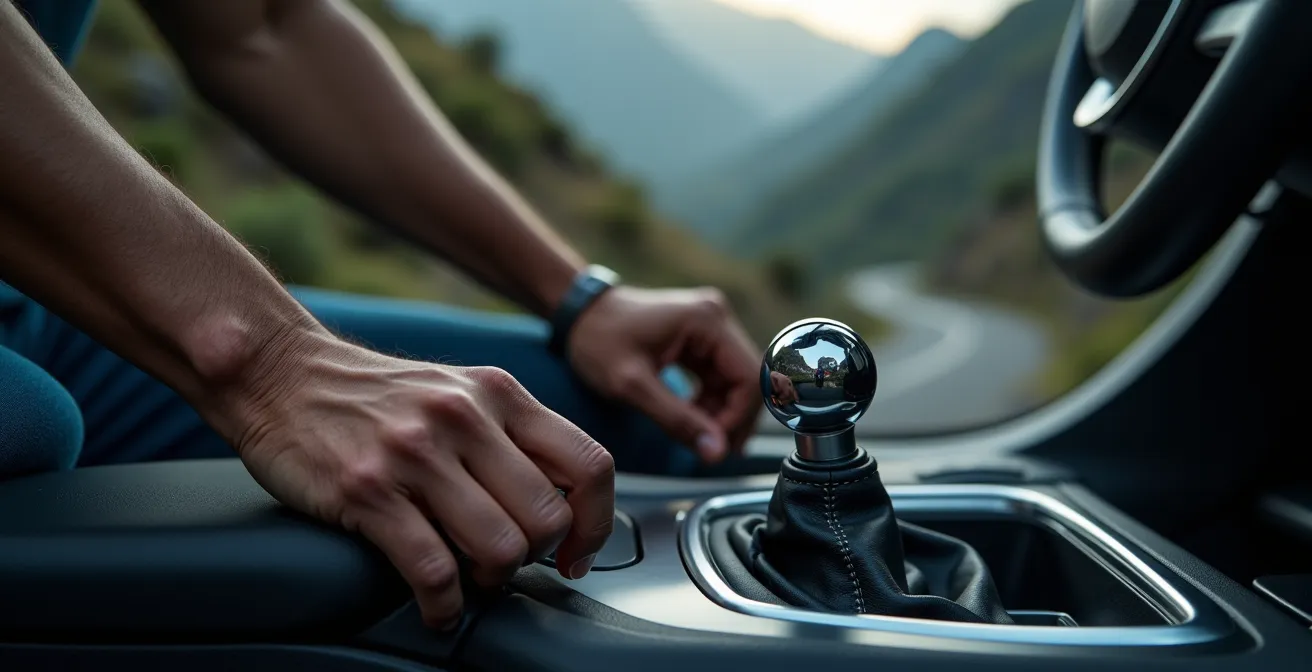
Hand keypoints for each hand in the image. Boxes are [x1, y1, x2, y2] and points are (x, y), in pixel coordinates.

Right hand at [226, 336, 613, 629]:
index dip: (596, 522)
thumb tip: (564, 503)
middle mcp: (464, 418)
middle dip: (536, 556)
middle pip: (548, 517)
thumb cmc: (377, 397)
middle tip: (509, 562)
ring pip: (500, 547)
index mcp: (499, 394)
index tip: (577, 552)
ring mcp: (416, 454)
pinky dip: (443, 604)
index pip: (588, 464)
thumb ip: (513, 436)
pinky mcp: (368, 491)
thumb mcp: (460, 393)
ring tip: (471, 580)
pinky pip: (433, 571)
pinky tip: (437, 605)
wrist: (283, 374)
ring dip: (491, 580)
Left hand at [567, 286, 759, 462]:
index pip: (749, 377)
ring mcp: (710, 327)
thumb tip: (716, 452)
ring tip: (698, 439)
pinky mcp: (701, 338)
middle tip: (709, 450)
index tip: (716, 446)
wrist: (577, 315)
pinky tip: (692, 420)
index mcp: (707, 321)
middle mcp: (716, 318)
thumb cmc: (597, 341)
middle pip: (747, 380)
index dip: (739, 418)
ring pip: (735, 382)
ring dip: (721, 414)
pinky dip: (710, 403)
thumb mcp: (633, 386)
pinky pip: (719, 377)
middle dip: (732, 419)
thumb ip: (677, 420)